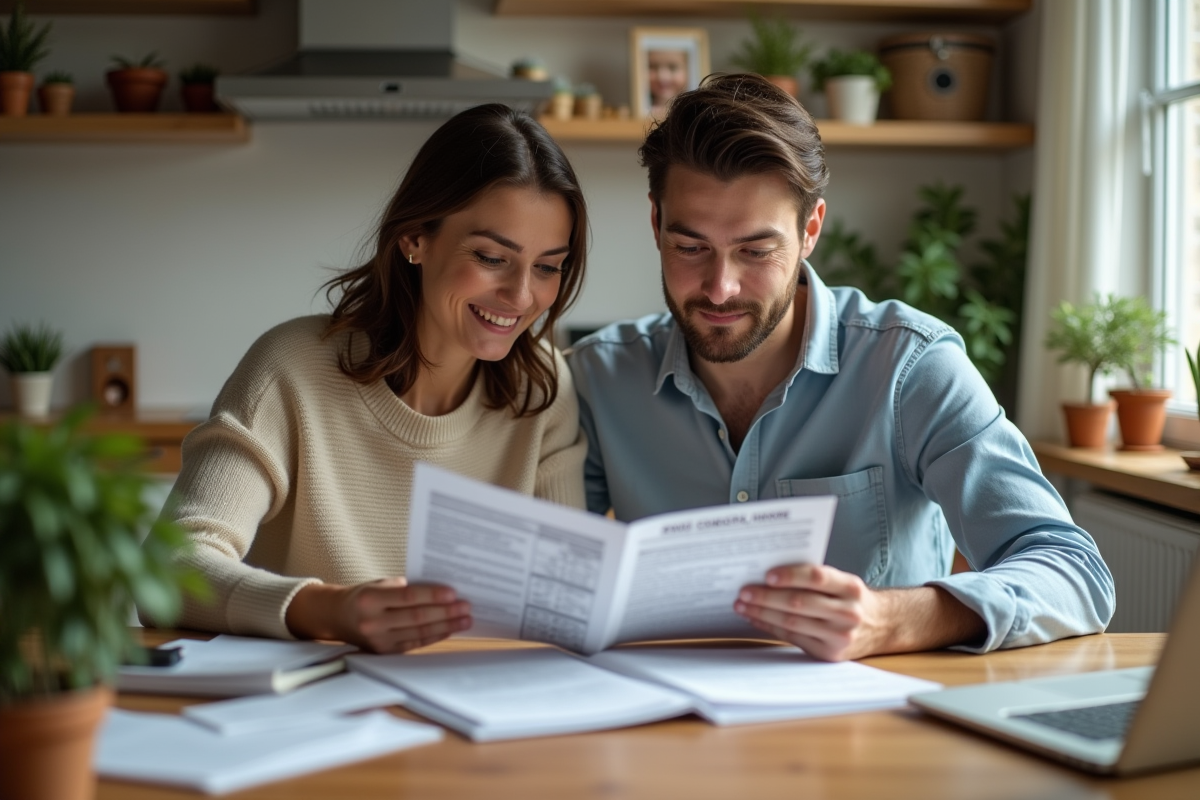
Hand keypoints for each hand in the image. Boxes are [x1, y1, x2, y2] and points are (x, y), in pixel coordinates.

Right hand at [287, 577, 471, 653]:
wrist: (336, 617)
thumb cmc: (363, 595)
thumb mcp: (378, 585)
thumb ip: (404, 589)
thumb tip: (441, 591)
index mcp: (370, 599)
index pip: (407, 597)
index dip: (432, 596)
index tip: (453, 593)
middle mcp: (372, 622)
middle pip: (416, 617)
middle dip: (445, 612)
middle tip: (466, 606)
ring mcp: (378, 640)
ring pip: (418, 633)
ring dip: (445, 626)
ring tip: (465, 619)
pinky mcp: (384, 652)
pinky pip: (414, 644)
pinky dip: (434, 636)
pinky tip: (449, 629)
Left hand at [734, 564, 986, 660]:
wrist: (883, 626)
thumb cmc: (852, 598)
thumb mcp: (843, 582)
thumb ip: (815, 578)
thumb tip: (769, 574)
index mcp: (851, 587)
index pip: (818, 577)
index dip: (791, 575)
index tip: (767, 574)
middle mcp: (849, 612)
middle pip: (800, 603)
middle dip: (767, 597)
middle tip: (744, 591)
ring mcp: (840, 636)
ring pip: (793, 623)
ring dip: (762, 614)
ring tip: (742, 605)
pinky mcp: (830, 654)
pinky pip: (793, 638)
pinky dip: (771, 628)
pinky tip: (756, 619)